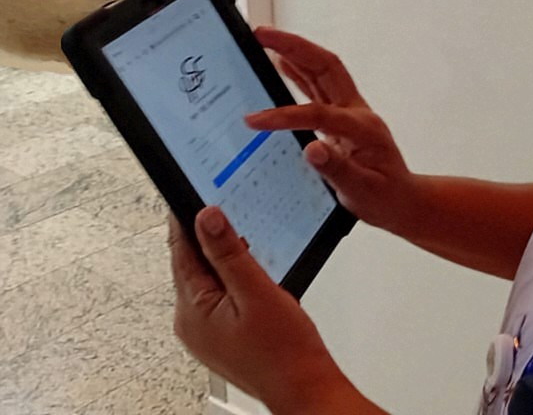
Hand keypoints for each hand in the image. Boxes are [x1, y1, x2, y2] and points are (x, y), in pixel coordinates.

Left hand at [168, 209, 377, 413]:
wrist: (303, 386)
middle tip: (223, 208)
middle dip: (207, 238)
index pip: (181, 251)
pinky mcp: (220, 336)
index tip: (188, 194)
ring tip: (245, 241)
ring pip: (207, 280)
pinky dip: (231, 279)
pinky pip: (218, 297)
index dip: (185, 220)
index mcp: (193, 309)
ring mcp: (205, 332)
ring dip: (223, 259)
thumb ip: (230, 252)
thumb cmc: (285, 351)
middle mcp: (191, 322)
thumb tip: (206, 218)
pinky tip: (251, 275)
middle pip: (192, 265)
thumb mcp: (257, 291)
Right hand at [248, 27, 418, 233]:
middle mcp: (357, 112)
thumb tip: (312, 149)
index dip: (284, 116)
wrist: (402, 201)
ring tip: (263, 38)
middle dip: (294, 46)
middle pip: (326, 66)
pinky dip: (299, 72)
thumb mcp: (361, 192)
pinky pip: (318, 87)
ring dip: (294, 51)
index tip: (252, 121)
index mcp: (362, 129)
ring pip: (321, 71)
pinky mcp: (342, 117)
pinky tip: (280, 63)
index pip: (318, 114)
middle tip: (260, 34)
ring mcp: (350, 112)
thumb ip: (337, 170)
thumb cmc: (385, 198)